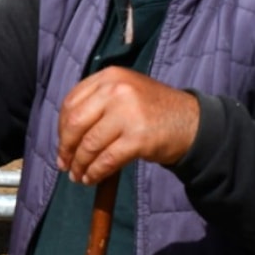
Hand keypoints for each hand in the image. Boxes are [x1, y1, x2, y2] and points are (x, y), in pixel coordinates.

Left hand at [56, 67, 198, 185]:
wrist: (193, 122)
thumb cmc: (153, 111)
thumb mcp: (124, 93)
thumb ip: (96, 104)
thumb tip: (64, 136)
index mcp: (109, 77)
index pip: (71, 103)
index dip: (61, 128)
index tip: (61, 144)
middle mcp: (116, 90)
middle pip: (75, 123)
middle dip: (65, 147)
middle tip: (64, 164)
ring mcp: (128, 113)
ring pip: (89, 144)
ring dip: (80, 164)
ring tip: (78, 175)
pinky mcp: (139, 138)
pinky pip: (107, 159)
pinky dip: (95, 172)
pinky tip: (92, 178)